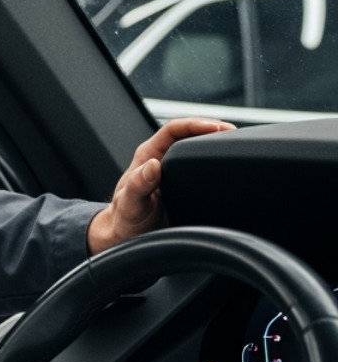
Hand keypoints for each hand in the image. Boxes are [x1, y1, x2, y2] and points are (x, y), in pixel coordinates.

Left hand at [86, 117, 234, 254]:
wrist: (128, 237)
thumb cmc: (125, 220)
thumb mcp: (130, 205)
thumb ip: (138, 186)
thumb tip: (153, 166)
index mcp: (147, 156)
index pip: (173, 129)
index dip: (195, 124)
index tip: (216, 128)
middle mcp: (161, 159)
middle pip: (189, 134)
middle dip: (212, 129)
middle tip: (234, 134)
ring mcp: (174, 171)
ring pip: (196, 148)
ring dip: (215, 144)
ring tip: (236, 145)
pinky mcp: (184, 183)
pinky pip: (201, 166)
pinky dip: (215, 162)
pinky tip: (229, 166)